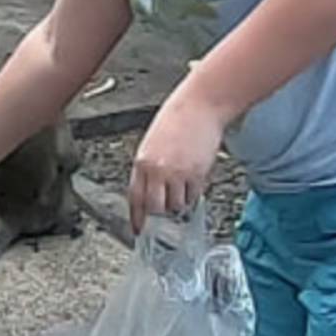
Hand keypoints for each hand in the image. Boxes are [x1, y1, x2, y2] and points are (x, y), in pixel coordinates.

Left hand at [129, 88, 228, 223]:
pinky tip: (193, 182)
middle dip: (159, 215)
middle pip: (154, 208)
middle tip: (164, 215)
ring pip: (175, 205)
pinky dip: (192, 194)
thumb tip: (150, 190)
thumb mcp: (152, 143)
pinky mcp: (197, 173)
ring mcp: (178, 173)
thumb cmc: (177, 119)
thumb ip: (149, 167)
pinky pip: (193, 195)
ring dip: (178, 203)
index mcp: (142, 162)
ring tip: (181, 190)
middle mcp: (157, 170)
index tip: (139, 229)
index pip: (135, 198)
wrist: (200, 105)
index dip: (137, 217)